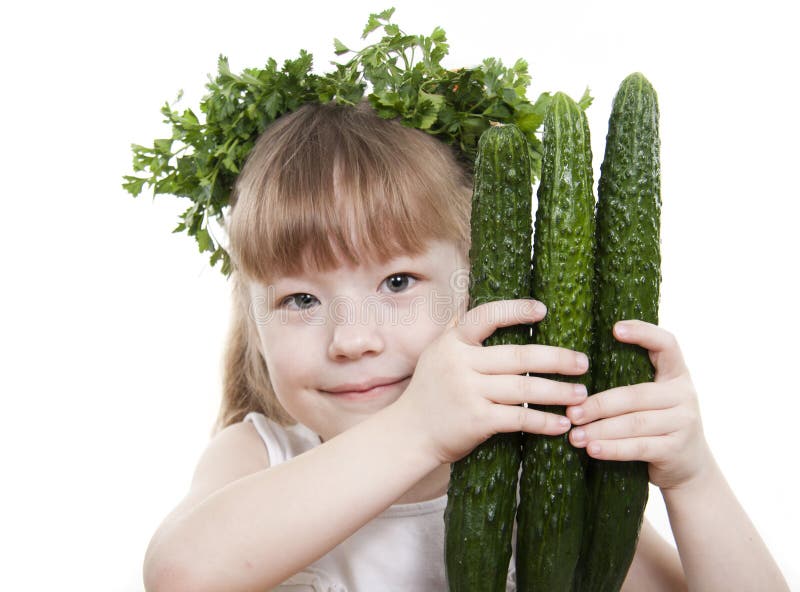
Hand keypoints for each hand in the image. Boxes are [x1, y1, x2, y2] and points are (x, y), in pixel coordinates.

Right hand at [395, 298, 589, 464]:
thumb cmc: (428, 392)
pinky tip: (562, 423)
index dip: (515, 311)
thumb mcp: (435, 354)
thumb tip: (468, 298)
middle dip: (557, 359)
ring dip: (559, 392)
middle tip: (583, 362)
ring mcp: (468, 391)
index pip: (487, 316)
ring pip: (525, 387)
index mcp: (453, 342)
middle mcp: (460, 363)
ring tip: (581, 394)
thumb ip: (455, 330)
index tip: (543, 310)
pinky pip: (519, 418)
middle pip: (519, 356)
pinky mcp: (477, 420)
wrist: (410, 433)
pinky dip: (544, 421)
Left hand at [566, 319, 712, 489]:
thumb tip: (576, 371)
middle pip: (635, 394)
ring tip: (574, 435)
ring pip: (634, 423)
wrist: (689, 465)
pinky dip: (612, 448)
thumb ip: (630, 382)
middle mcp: (684, 394)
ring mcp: (683, 422)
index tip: (615, 329)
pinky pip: (639, 447)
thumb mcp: (652, 397)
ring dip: (600, 429)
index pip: (667, 344)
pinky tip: (592, 449)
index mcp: (676, 373)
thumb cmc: (656, 423)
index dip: (643, 333)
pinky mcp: (676, 448)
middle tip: (571, 411)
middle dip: (598, 404)